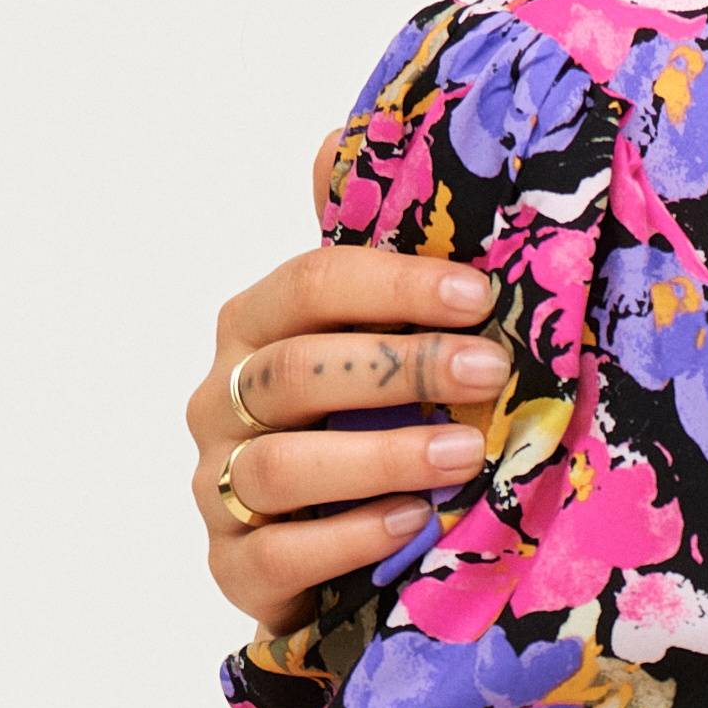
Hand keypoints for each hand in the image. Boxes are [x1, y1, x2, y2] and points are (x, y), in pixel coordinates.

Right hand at [190, 245, 509, 631]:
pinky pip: (277, 554)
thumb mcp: (367, 340)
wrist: (321, 555)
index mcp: (252, 328)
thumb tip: (341, 140)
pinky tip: (411, 523)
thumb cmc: (355, 426)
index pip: (309, 284)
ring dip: (380, 454)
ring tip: (465, 454)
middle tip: (491, 370)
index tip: (480, 296)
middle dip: (399, 366)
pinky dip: (348, 537)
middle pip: (294, 371)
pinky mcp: (231, 567)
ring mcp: (217, 486)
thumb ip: (366, 259)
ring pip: (279, 465)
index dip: (396, 284)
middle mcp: (220, 400)